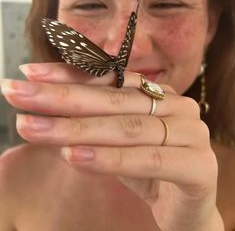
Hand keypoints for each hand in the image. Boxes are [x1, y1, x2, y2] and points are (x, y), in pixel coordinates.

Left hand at [1, 63, 223, 230]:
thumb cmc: (149, 170)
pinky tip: (74, 156)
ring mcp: (192, 133)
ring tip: (34, 127)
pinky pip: (150, 160)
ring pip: (127, 128)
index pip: (110, 78)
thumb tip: (46, 109)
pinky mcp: (201, 166)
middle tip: (18, 94)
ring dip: (76, 129)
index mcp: (158, 94)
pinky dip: (111, 159)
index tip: (30, 73)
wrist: (187, 208)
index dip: (70, 74)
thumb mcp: (116, 141)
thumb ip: (93, 122)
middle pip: (114, 99)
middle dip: (62, 98)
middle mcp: (177, 105)